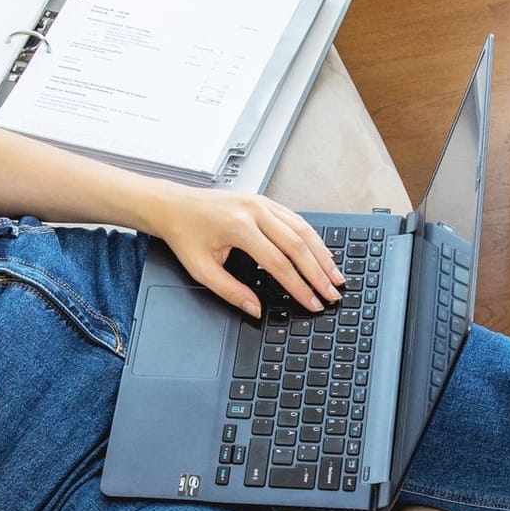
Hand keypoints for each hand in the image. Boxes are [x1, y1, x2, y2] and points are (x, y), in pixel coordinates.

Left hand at [143, 187, 344, 315]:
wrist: (173, 205)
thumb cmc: (185, 235)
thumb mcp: (202, 269)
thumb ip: (231, 291)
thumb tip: (255, 310)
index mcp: (239, 227)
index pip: (278, 263)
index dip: (299, 287)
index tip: (312, 303)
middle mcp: (255, 211)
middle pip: (297, 245)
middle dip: (319, 273)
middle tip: (333, 293)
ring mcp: (262, 202)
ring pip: (302, 229)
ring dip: (322, 254)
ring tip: (336, 276)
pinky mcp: (264, 201)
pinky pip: (295, 219)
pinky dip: (311, 238)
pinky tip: (320, 253)